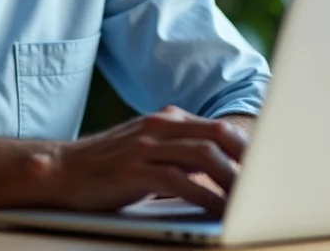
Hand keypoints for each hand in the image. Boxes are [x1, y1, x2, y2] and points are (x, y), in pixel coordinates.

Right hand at [37, 105, 247, 214]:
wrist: (61, 169)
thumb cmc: (109, 166)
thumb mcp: (148, 149)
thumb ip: (180, 152)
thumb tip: (223, 171)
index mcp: (166, 119)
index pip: (216, 127)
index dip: (246, 147)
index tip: (268, 167)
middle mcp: (158, 126)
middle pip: (216, 135)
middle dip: (246, 159)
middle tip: (267, 183)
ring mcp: (144, 145)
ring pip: (202, 156)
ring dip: (230, 180)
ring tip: (248, 201)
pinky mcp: (133, 170)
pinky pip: (178, 180)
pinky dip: (203, 195)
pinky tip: (217, 210)